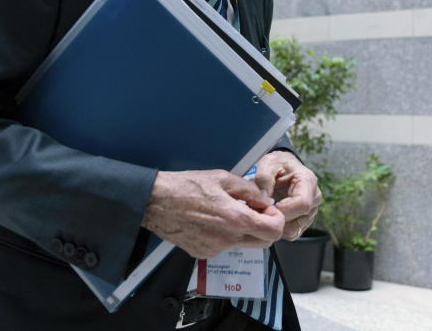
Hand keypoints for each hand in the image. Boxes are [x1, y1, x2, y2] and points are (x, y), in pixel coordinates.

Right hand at [142, 169, 285, 258]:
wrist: (156, 202)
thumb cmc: (185, 187)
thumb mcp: (222, 178)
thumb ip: (249, 190)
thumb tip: (264, 199)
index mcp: (235, 219)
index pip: (274, 231)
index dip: (276, 218)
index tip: (267, 209)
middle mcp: (227, 239)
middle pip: (264, 243)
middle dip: (265, 227)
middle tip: (253, 210)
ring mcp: (214, 249)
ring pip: (244, 245)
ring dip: (244, 231)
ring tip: (227, 211)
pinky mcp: (202, 253)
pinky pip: (224, 246)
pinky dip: (225, 235)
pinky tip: (212, 220)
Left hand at [254, 151, 321, 240]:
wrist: (282, 166)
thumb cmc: (278, 163)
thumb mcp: (268, 163)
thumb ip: (264, 178)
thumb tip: (263, 198)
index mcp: (308, 182)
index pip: (302, 204)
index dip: (284, 210)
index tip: (268, 206)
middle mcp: (314, 198)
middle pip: (298, 220)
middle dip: (277, 218)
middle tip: (262, 209)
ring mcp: (311, 211)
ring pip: (294, 230)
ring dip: (277, 225)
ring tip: (267, 211)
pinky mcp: (304, 220)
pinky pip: (291, 233)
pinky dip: (279, 228)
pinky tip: (272, 215)